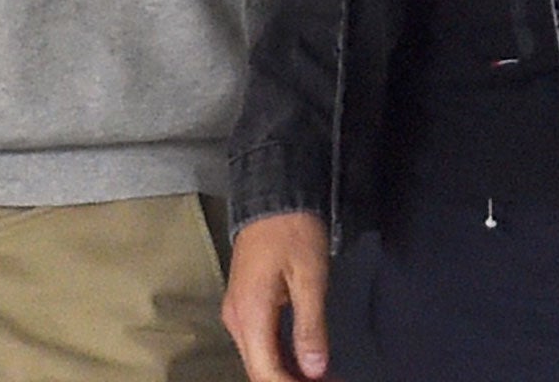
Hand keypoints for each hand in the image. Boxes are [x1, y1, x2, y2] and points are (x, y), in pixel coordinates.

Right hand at [221, 211, 329, 381]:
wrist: (274, 194)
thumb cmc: (292, 230)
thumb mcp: (310, 277)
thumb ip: (310, 327)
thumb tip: (314, 369)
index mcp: (250, 313)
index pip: (265, 371)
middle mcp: (237, 317)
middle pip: (259, 369)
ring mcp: (238, 310)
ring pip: (259, 358)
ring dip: (286, 373)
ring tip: (320, 378)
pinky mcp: (246, 303)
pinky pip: (260, 342)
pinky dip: (281, 357)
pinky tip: (304, 362)